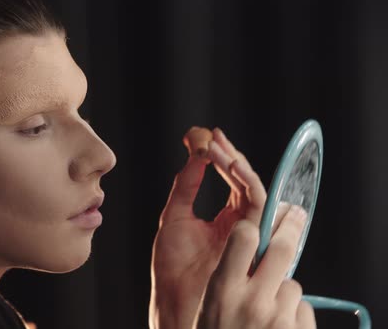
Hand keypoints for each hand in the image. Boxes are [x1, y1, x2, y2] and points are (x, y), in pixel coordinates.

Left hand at [149, 127, 270, 328]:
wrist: (175, 295)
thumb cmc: (173, 265)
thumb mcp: (174, 215)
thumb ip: (186, 185)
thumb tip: (194, 154)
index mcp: (225, 219)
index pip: (231, 181)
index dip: (222, 156)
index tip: (209, 136)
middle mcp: (242, 223)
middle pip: (246, 181)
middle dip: (231, 156)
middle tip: (215, 137)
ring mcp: (248, 229)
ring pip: (255, 189)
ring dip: (238, 165)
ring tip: (219, 149)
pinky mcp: (253, 236)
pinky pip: (259, 204)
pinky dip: (247, 182)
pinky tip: (231, 165)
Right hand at [197, 207, 315, 328]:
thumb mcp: (212, 305)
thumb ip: (230, 276)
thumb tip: (256, 248)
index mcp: (224, 291)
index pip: (244, 238)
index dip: (252, 226)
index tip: (256, 223)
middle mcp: (253, 302)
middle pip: (282, 248)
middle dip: (291, 227)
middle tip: (296, 215)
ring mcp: (279, 319)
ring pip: (292, 284)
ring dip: (284, 290)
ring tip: (268, 310)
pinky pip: (304, 308)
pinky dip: (294, 313)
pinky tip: (278, 325)